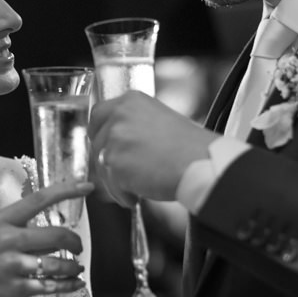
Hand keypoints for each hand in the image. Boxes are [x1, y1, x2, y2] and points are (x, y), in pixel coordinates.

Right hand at [0, 180, 93, 296]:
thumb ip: (21, 227)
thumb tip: (56, 227)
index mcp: (3, 221)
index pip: (39, 199)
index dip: (67, 190)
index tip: (87, 186)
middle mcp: (8, 240)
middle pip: (56, 234)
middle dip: (75, 241)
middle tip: (79, 247)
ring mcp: (13, 265)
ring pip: (57, 263)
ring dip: (74, 266)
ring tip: (76, 267)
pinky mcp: (18, 288)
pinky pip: (52, 285)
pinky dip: (69, 285)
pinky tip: (75, 283)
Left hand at [89, 91, 216, 204]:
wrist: (201, 163)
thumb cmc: (189, 148)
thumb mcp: (159, 120)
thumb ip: (134, 125)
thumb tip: (117, 142)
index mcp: (131, 100)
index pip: (99, 114)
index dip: (101, 134)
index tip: (108, 147)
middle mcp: (119, 114)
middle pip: (96, 141)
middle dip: (107, 160)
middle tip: (123, 173)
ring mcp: (114, 137)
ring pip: (102, 165)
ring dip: (116, 181)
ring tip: (138, 187)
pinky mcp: (114, 161)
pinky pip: (110, 183)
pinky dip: (122, 194)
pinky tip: (137, 196)